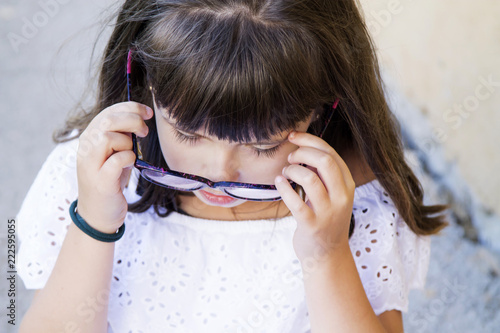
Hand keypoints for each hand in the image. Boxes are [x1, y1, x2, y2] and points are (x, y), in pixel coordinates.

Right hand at [76, 102, 152, 232]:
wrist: (98, 214)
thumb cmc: (110, 181)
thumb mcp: (115, 154)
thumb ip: (121, 136)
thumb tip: (139, 118)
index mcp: (90, 138)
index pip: (108, 112)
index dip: (131, 108)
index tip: (148, 112)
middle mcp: (86, 149)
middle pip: (108, 120)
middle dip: (132, 120)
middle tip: (144, 131)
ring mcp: (91, 165)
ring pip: (108, 137)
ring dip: (127, 142)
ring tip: (132, 153)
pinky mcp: (101, 181)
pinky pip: (117, 160)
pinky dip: (128, 158)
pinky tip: (131, 164)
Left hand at [274, 131, 354, 263]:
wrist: (326, 256)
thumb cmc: (325, 219)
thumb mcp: (332, 194)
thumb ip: (323, 173)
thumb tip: (304, 147)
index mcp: (347, 185)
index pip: (331, 153)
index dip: (310, 140)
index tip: (293, 137)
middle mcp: (342, 197)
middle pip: (325, 161)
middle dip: (303, 152)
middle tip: (290, 156)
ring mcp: (328, 213)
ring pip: (310, 179)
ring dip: (293, 170)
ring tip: (285, 172)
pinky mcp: (312, 226)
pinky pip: (295, 202)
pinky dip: (284, 188)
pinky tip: (278, 182)